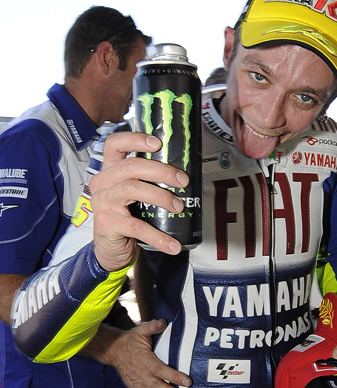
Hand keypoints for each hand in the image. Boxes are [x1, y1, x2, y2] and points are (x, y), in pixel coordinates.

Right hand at [89, 132, 189, 270]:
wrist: (111, 248)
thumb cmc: (127, 215)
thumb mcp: (135, 194)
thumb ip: (149, 181)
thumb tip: (183, 175)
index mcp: (110, 170)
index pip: (114, 144)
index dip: (135, 139)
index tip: (158, 143)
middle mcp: (102, 182)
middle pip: (130, 166)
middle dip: (161, 171)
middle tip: (183, 181)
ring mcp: (102, 202)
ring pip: (133, 189)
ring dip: (162, 197)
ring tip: (179, 207)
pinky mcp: (106, 224)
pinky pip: (136, 227)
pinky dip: (158, 236)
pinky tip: (173, 244)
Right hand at [107, 319, 193, 387]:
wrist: (113, 350)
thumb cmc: (131, 340)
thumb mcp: (141, 330)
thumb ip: (152, 326)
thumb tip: (163, 322)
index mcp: (143, 359)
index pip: (160, 370)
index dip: (173, 376)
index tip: (187, 381)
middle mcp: (139, 374)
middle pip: (156, 387)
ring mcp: (135, 383)